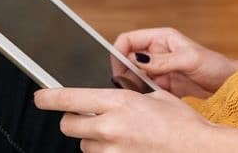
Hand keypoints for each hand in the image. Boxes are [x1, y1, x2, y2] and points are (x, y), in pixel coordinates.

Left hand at [34, 88, 237, 152]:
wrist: (197, 148)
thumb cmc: (182, 122)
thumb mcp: (156, 96)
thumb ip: (129, 94)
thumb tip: (112, 91)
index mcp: (119, 102)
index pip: (70, 99)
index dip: (49, 97)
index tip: (39, 96)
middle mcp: (110, 127)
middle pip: (69, 125)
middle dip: (74, 120)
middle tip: (87, 118)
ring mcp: (112, 150)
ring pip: (83, 145)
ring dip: (91, 139)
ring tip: (116, 134)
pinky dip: (105, 152)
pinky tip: (123, 146)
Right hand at [113, 27, 237, 97]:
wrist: (228, 85)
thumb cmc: (215, 65)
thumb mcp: (190, 59)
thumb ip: (164, 60)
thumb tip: (138, 60)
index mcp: (161, 38)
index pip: (129, 40)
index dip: (119, 52)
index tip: (119, 69)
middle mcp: (157, 52)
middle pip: (127, 59)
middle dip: (125, 72)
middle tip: (130, 86)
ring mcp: (158, 69)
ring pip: (133, 76)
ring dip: (133, 85)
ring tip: (142, 93)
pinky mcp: (162, 86)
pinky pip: (144, 90)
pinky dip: (142, 95)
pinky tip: (149, 100)